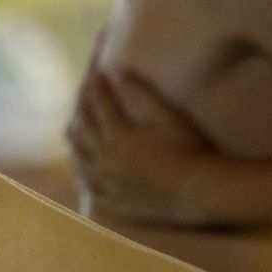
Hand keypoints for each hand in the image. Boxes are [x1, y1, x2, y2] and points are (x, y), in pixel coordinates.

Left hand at [67, 67, 213, 225]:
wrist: (198, 191)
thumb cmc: (187, 148)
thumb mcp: (167, 114)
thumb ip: (141, 92)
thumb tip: (116, 71)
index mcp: (117, 134)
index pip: (100, 104)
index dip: (98, 87)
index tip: (96, 74)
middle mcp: (104, 157)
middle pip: (84, 127)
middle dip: (82, 106)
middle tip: (83, 94)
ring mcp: (106, 181)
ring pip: (79, 156)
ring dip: (75, 139)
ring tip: (74, 128)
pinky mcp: (113, 200)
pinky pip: (89, 186)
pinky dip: (82, 173)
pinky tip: (81, 170)